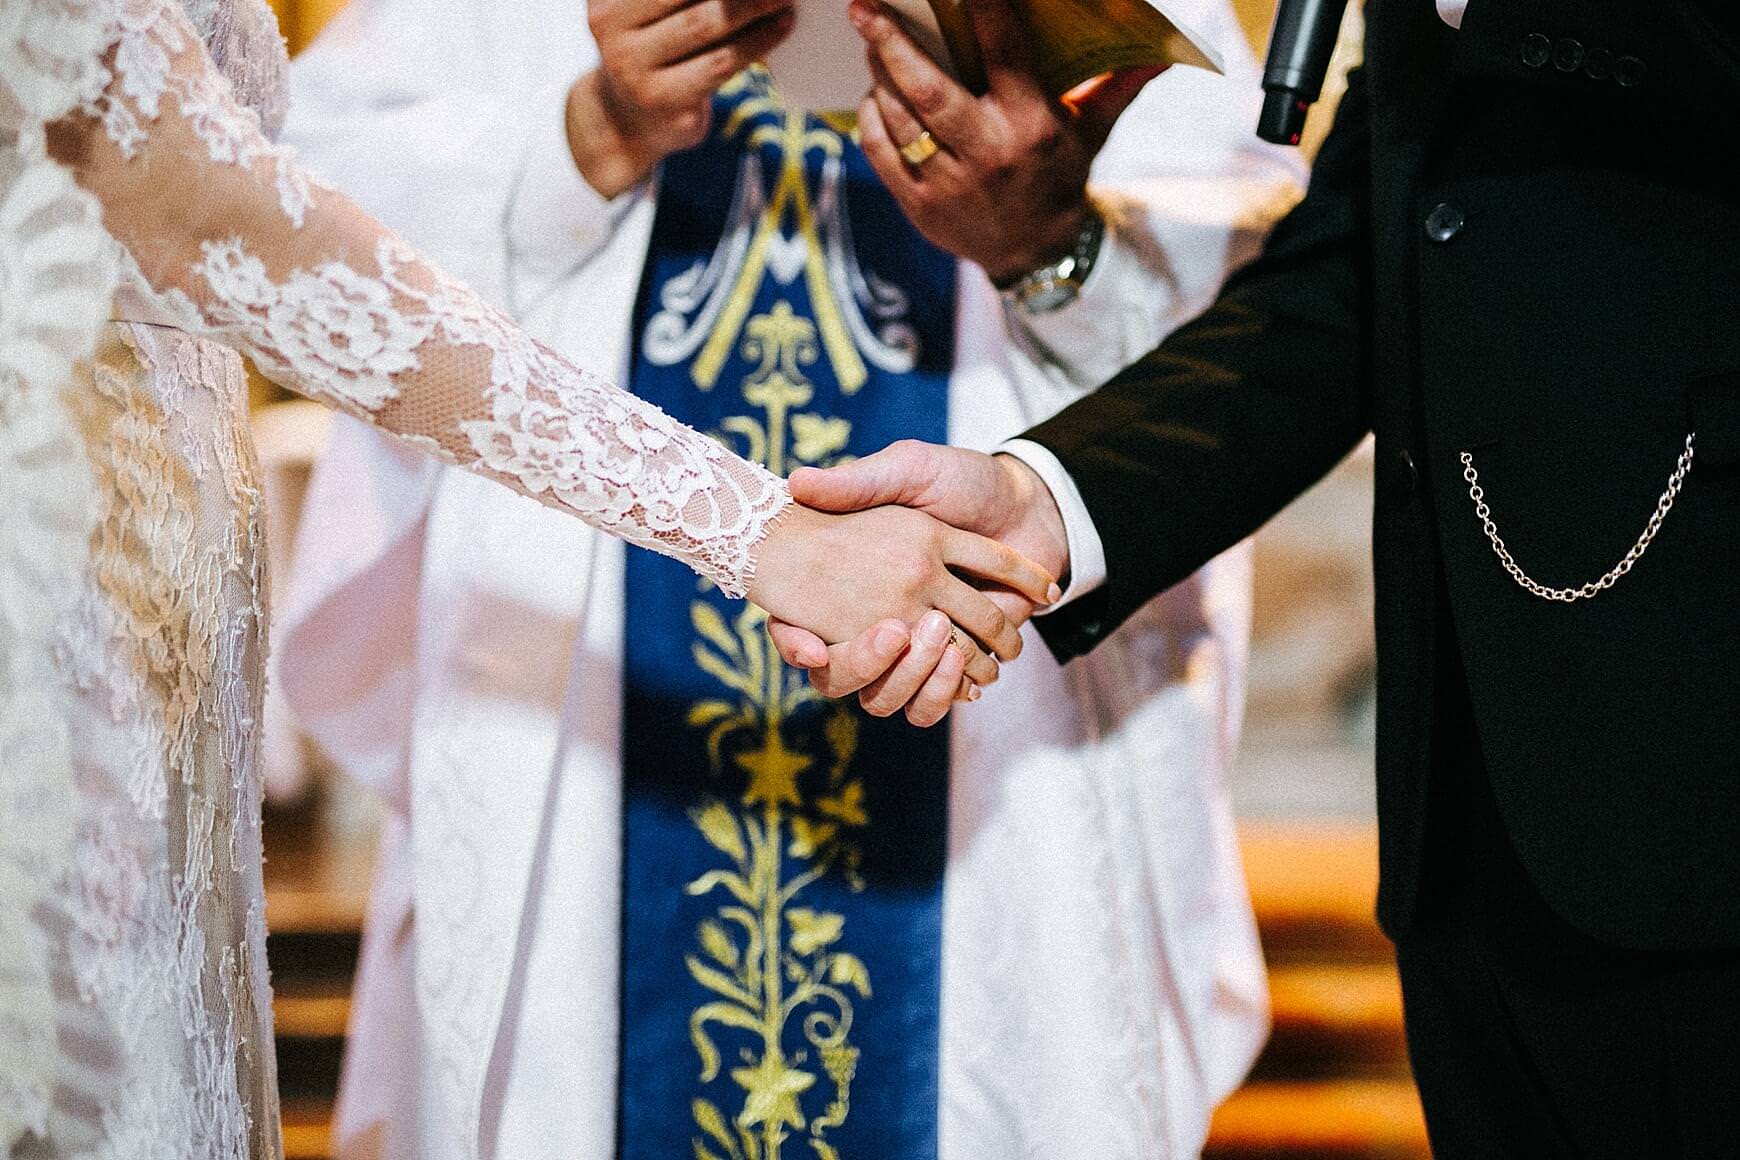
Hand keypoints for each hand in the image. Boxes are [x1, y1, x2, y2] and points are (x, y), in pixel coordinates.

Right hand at [566, 0, 796, 196]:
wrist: (625, 121)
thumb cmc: (653, 49)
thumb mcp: (650, 11)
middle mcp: (610, 26)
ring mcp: (632, 67)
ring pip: (705, 23)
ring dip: (755, 4)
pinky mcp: (664, 100)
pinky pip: (720, 62)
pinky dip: (758, 41)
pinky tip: (782, 25)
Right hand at [768, 442, 1070, 721]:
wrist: (1032, 504)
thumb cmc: (965, 480)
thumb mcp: (907, 468)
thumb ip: (858, 481)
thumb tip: (796, 483)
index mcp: (863, 576)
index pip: (806, 622)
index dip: (798, 641)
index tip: (816, 641)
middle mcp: (888, 613)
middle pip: (854, 671)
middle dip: (877, 662)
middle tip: (900, 630)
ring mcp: (925, 637)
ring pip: (898, 691)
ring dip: (919, 679)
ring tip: (943, 640)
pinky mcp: (962, 655)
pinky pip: (939, 695)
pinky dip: (951, 691)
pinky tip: (966, 674)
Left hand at [847, 0, 1160, 283]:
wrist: (1034, 255)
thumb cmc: (1059, 176)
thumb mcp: (1090, 132)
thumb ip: (1114, 86)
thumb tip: (1161, 53)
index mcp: (1031, 125)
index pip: (1002, 53)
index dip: (982, 9)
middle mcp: (987, 153)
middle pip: (929, 90)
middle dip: (891, 43)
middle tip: (863, 6)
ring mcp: (948, 183)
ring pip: (897, 117)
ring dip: (879, 73)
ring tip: (871, 39)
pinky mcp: (918, 206)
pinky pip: (879, 151)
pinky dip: (870, 117)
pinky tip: (875, 94)